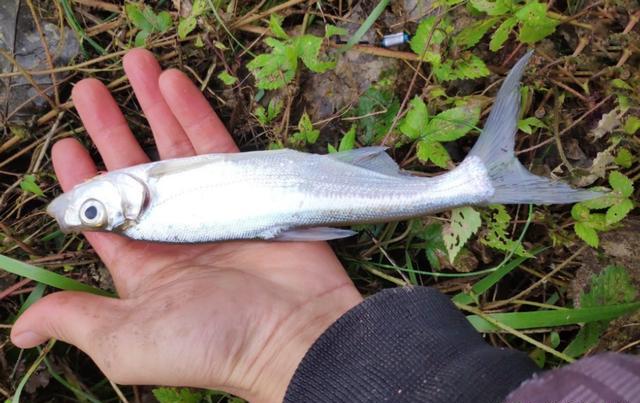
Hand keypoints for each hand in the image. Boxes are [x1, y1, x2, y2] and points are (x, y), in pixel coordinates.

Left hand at [11, 49, 362, 401]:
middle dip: (111, 128)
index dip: (82, 180)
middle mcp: (174, 232)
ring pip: (175, 148)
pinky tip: (173, 83)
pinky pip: (216, 144)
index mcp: (143, 264)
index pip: (103, 216)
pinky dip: (194, 112)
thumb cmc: (209, 341)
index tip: (67, 146)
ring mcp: (211, 207)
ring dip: (152, 106)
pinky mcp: (247, 190)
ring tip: (135, 65)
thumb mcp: (127, 341)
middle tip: (90, 92)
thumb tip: (20, 332)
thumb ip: (76, 320)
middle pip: (135, 170)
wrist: (294, 332)